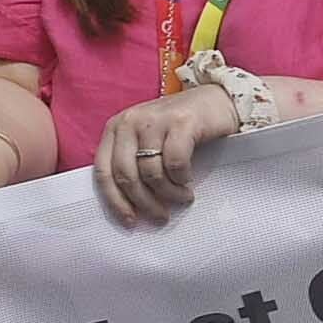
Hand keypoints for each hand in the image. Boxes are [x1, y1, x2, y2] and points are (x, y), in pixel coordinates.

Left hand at [92, 83, 244, 225]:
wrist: (218, 100)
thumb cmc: (182, 128)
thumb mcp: (149, 141)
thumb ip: (134, 164)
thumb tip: (131, 207)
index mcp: (116, 128)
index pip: (104, 172)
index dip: (115, 202)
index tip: (131, 221)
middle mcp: (130, 122)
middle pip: (126, 176)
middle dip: (144, 203)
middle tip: (161, 217)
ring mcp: (155, 120)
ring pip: (151, 173)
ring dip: (168, 193)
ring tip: (182, 198)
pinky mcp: (181, 122)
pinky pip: (175, 162)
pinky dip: (181, 178)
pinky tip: (188, 181)